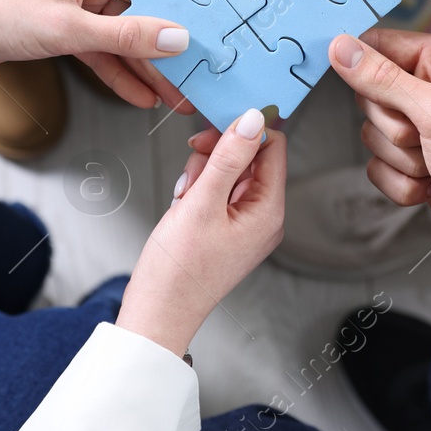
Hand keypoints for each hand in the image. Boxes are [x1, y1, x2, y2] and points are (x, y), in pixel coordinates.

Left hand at [0, 0, 191, 109]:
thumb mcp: (68, 29)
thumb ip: (126, 37)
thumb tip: (177, 38)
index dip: (182, 18)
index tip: (209, 43)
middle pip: (142, 17)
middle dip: (167, 53)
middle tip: (195, 82)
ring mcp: (75, 3)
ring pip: (122, 39)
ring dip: (145, 70)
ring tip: (175, 99)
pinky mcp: (60, 27)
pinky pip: (99, 50)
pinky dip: (116, 72)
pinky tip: (139, 95)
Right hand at [117, 112, 285, 354]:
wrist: (157, 312)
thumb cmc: (179, 271)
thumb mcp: (201, 203)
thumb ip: (227, 157)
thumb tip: (252, 118)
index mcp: (269, 210)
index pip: (272, 147)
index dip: (244, 131)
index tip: (212, 128)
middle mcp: (263, 216)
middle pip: (249, 158)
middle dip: (216, 156)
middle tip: (193, 172)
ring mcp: (244, 223)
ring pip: (228, 172)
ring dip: (202, 174)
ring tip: (185, 199)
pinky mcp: (225, 228)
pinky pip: (217, 192)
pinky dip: (198, 191)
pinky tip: (183, 207)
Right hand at [328, 31, 430, 281]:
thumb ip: (383, 79)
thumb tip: (341, 47)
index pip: (383, 43)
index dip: (361, 62)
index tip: (347, 78)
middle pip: (372, 94)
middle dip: (394, 128)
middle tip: (426, 139)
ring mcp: (427, 127)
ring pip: (373, 134)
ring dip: (400, 160)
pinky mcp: (418, 161)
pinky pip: (380, 165)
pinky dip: (402, 183)